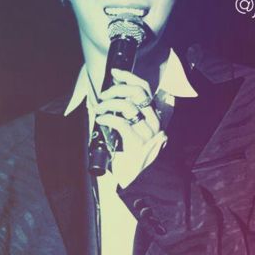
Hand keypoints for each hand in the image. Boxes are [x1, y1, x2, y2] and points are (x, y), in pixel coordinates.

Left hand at [95, 67, 166, 185]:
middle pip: (137, 93)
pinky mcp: (137, 143)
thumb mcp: (134, 134)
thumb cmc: (133, 158)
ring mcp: (147, 134)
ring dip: (109, 103)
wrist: (139, 182)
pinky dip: (108, 118)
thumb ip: (128, 117)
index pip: (146, 90)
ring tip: (99, 108)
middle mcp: (154, 123)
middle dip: (116, 89)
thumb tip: (110, 98)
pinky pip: (121, 122)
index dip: (130, 77)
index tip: (115, 72)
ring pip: (128, 106)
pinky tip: (100, 119)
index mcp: (154, 118)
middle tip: (103, 96)